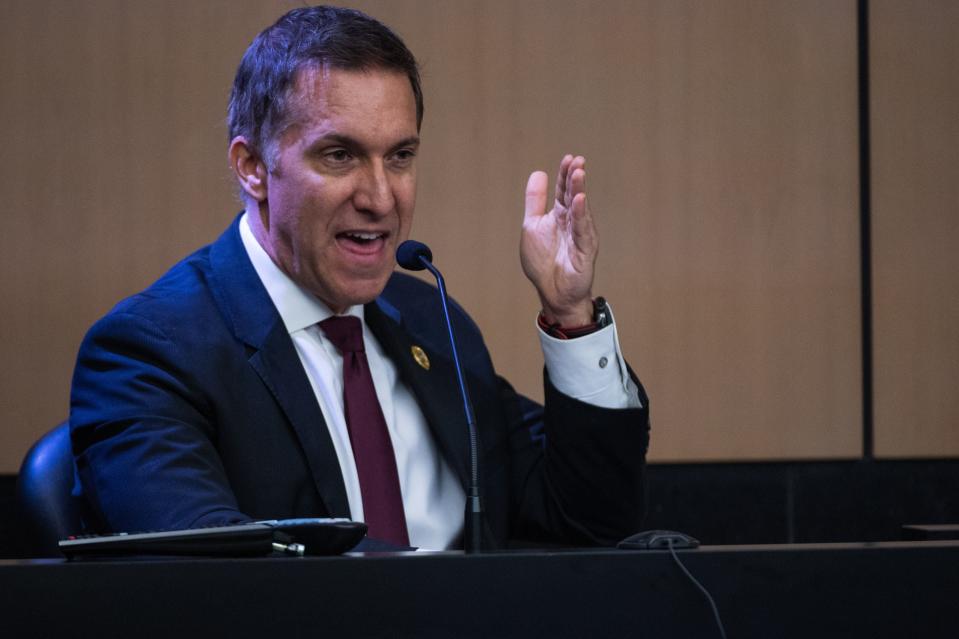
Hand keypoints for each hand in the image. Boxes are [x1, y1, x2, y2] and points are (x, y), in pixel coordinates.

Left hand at [520, 154, 597, 326]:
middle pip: (573, 195)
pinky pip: (582, 229)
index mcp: (559, 215)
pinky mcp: (585, 249)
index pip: (563, 190)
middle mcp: (572, 222)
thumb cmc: (543, 262)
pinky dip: (581, 214)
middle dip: (574, 178)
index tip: (568, 158)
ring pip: (580, 209)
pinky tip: (580, 200)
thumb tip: (538, 173)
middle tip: (577, 161)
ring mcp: (580, 234)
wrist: (552, 292)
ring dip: (579, 190)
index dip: (564, 174)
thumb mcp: (532, 226)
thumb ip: (535, 201)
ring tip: (578, 173)